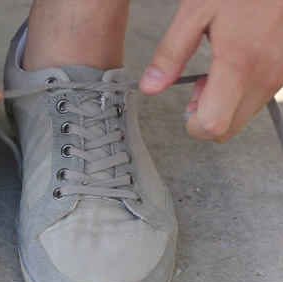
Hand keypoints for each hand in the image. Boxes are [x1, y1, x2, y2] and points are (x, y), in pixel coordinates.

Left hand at [139, 0, 282, 142]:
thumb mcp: (195, 12)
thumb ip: (171, 53)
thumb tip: (150, 87)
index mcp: (238, 66)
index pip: (214, 127)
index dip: (193, 124)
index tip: (186, 105)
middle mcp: (265, 78)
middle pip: (228, 129)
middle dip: (207, 115)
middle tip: (200, 83)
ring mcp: (280, 77)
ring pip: (244, 116)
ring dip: (225, 102)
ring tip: (218, 67)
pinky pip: (259, 97)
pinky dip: (242, 91)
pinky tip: (236, 63)